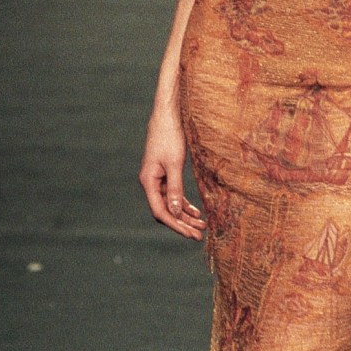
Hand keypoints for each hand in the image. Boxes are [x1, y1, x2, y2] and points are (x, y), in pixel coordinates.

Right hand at [139, 104, 203, 240]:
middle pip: (165, 210)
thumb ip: (175, 188)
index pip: (161, 211)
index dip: (176, 225)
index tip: (192, 234)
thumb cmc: (169, 136)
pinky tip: (195, 211)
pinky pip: (172, 193)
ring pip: (170, 203)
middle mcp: (150, 182)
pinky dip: (183, 203)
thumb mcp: (175, 163)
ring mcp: (156, 178)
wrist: (167, 115)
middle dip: (182, 224)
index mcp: (148, 181)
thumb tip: (174, 212)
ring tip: (202, 225)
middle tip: (200, 235)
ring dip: (184, 215)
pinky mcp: (164, 172)